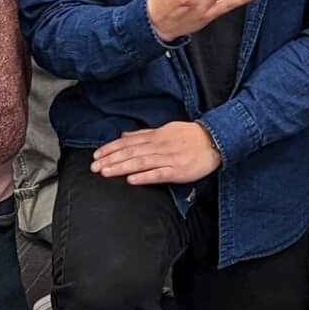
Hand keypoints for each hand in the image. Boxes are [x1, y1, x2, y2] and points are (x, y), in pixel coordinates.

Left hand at [92, 122, 221, 185]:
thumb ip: (144, 134)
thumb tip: (123, 135)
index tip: (96, 155)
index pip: (128, 142)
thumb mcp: (165, 130)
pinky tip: (131, 180)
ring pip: (140, 162)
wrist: (214, 140)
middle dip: (110, 160)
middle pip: (130, 153)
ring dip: (121, 167)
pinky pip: (159, 174)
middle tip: (93, 167)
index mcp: (156, 136)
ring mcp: (168, 158)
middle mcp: (159, 146)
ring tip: (105, 172)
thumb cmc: (189, 136)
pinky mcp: (177, 170)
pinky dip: (144, 176)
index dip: (111, 149)